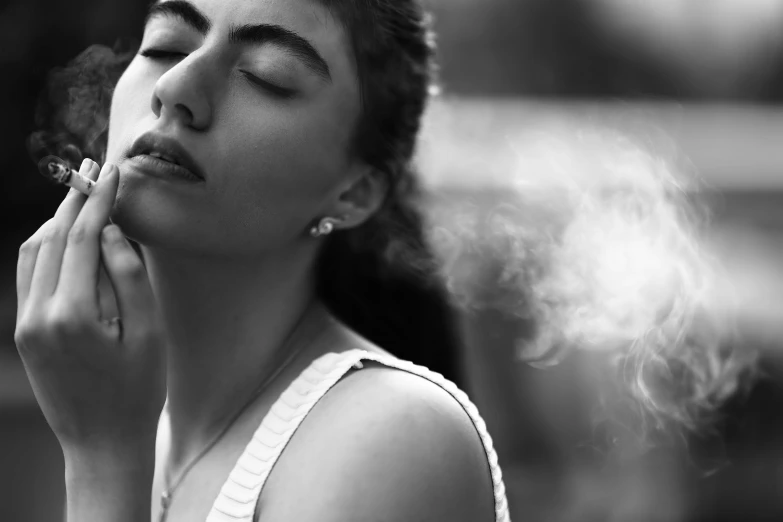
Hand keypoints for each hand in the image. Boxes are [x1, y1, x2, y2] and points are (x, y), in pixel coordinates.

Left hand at [14, 159, 165, 455]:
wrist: (102, 442)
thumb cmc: (136, 390)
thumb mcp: (149, 333)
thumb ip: (129, 276)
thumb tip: (110, 232)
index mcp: (72, 315)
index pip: (80, 239)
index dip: (97, 201)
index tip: (112, 173)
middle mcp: (38, 315)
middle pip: (50, 239)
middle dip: (74, 202)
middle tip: (95, 172)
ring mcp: (25, 325)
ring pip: (32, 253)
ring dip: (57, 222)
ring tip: (84, 202)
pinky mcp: (23, 333)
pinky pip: (28, 275)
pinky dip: (44, 248)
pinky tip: (66, 240)